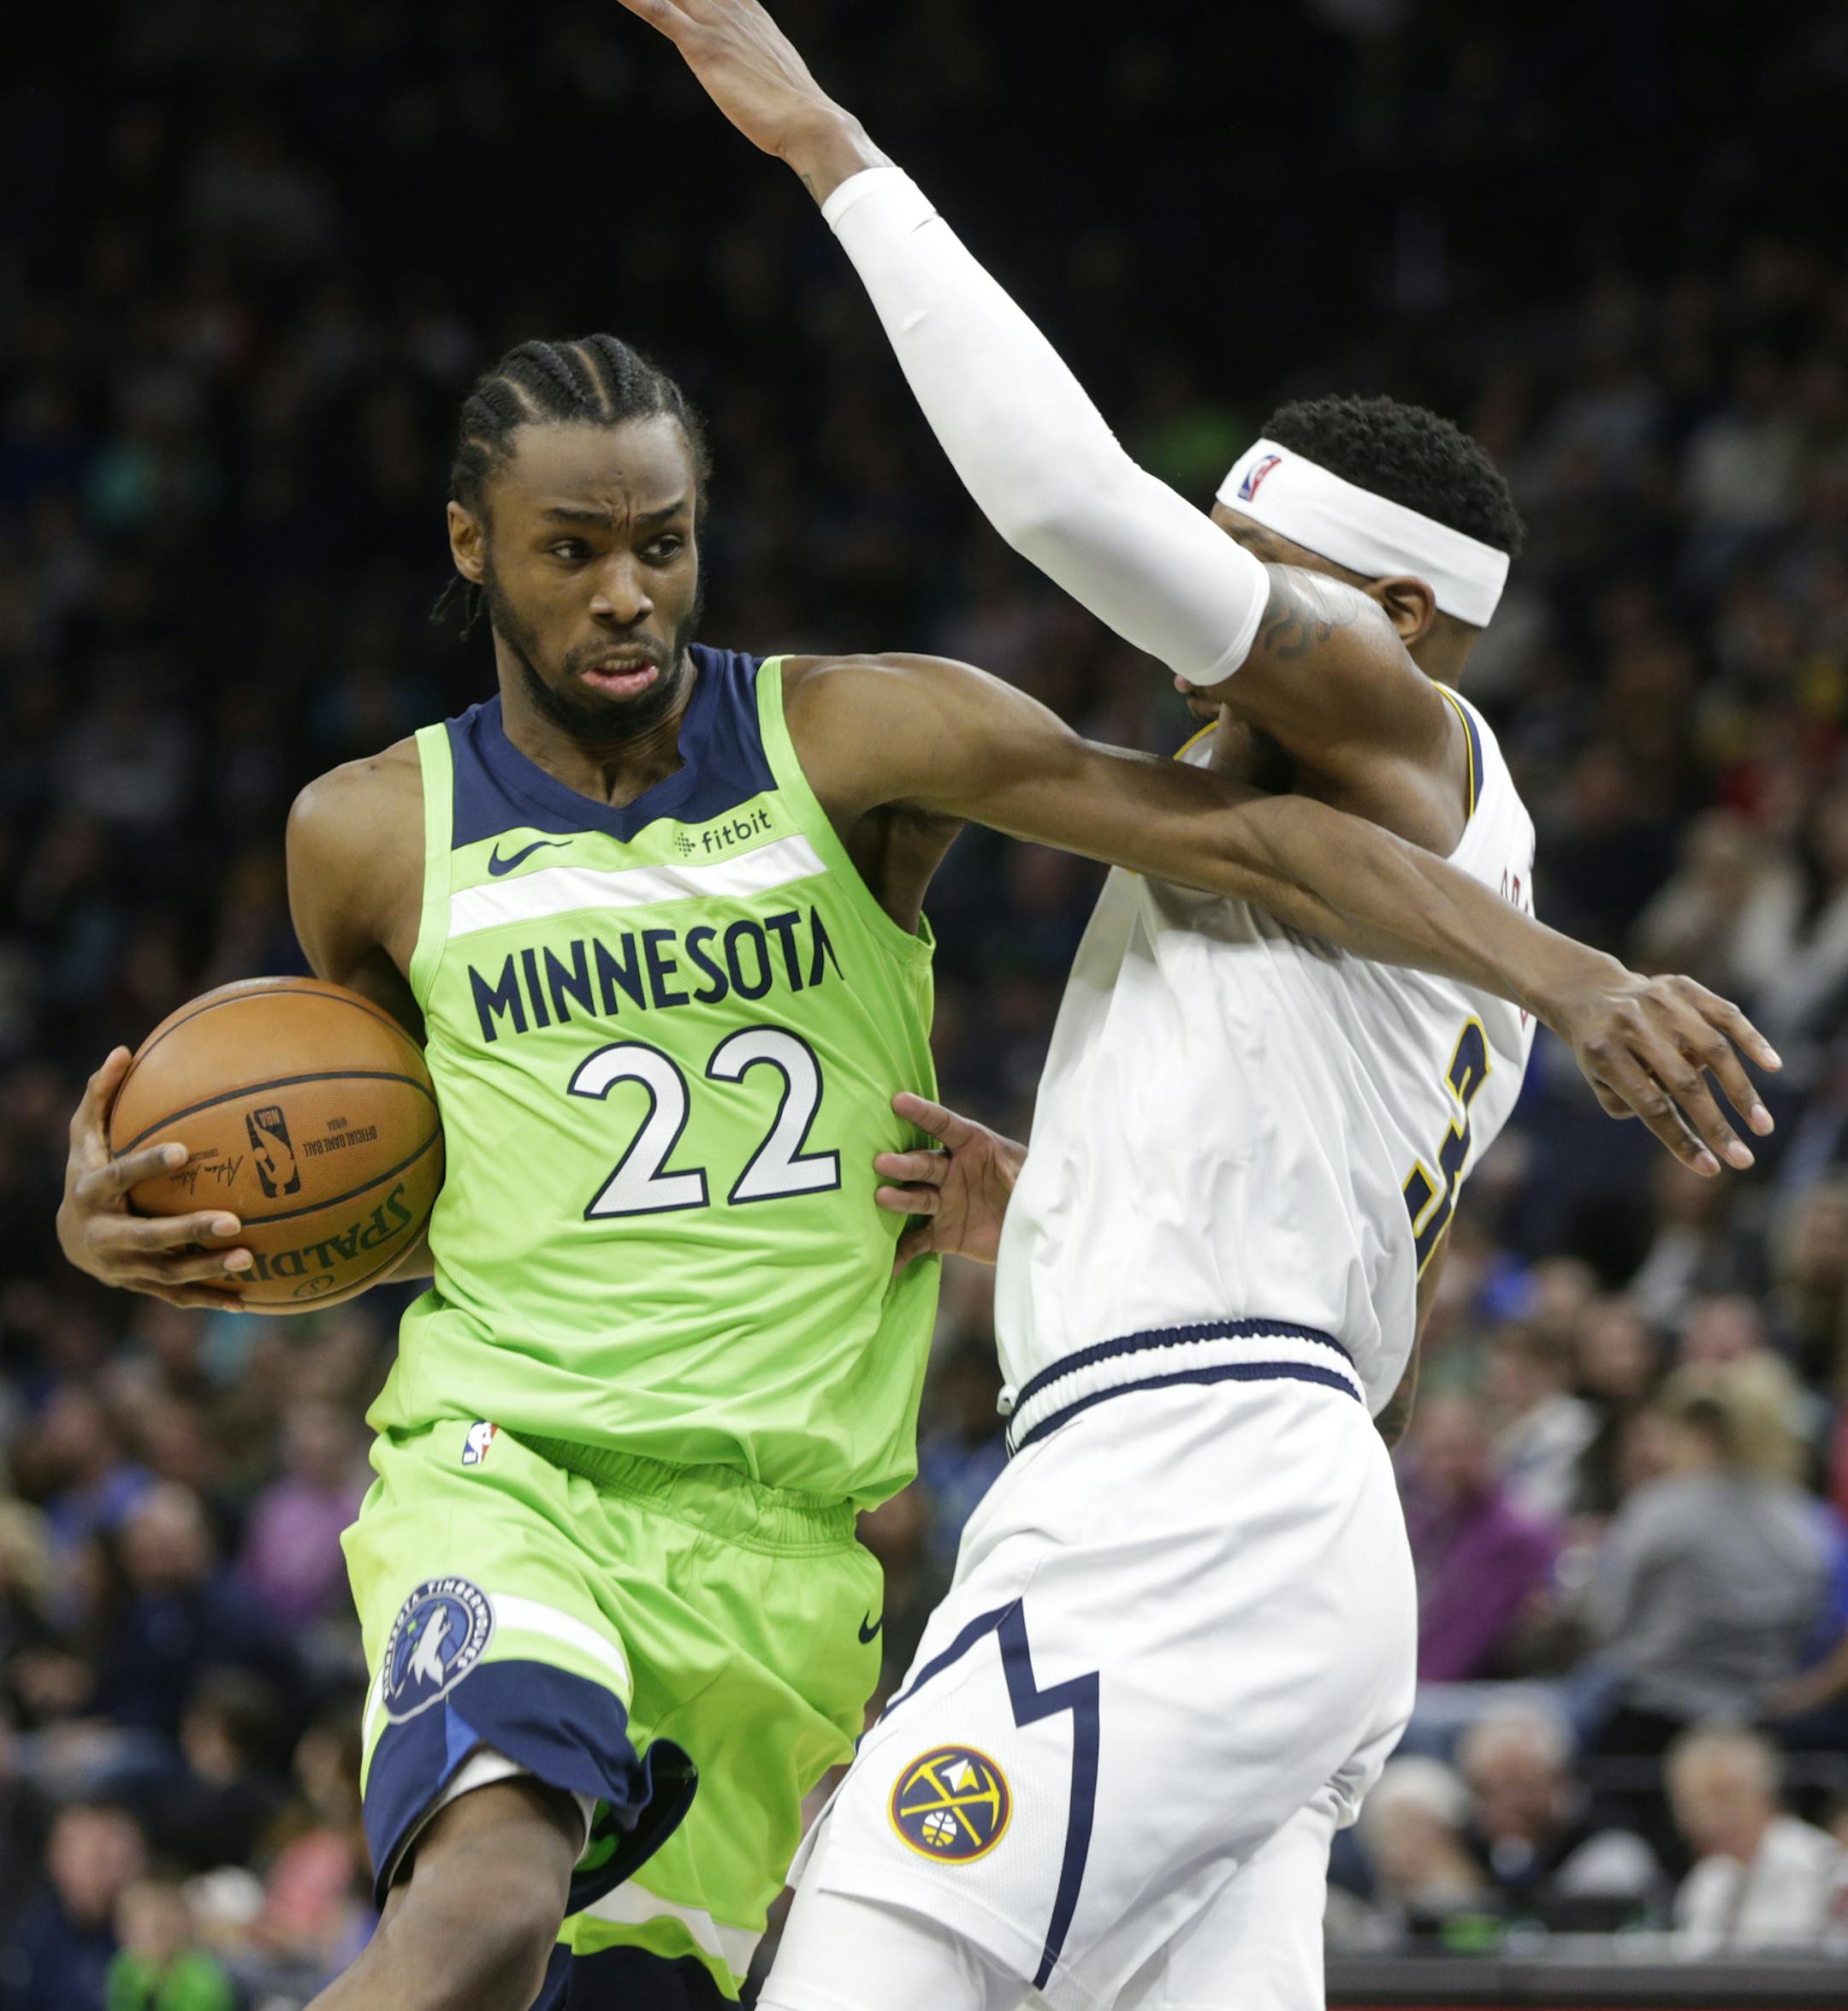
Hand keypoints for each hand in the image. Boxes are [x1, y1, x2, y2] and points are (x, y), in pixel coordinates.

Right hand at [57, 1048, 253, 1309]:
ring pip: (168, 1272)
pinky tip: (250, 1299)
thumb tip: (123, 1051)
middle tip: (235, 1219)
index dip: (148, 1164)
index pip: (119, 1176)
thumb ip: (101, 1096)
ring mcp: (125, 1267)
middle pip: (149, 1237)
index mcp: (91, 1193)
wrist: (73, 1238)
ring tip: (250, 1258)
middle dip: (189, 1230)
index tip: (184, 1150)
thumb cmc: (88, 1172)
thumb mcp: (85, 1136)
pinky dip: (211, 1298)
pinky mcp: (144, 1286)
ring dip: (208, 1268)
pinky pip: (179, 1296)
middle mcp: (106, 1236)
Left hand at [614, 0, 884, 199]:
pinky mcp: (703, 47)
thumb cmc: (799, 111)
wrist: (809, 121)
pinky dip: (636, 0)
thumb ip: (761, 68)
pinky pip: (659, 12)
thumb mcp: (777, 78)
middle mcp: (732, 9)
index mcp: (750, 13)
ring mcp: (716, 24)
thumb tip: (768, 87)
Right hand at [874, 1092, 1025, 1272]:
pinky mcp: (943, 1233)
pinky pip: (917, 1242)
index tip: (898, 1101)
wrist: (1035, 1230)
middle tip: (882, 1162)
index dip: (923, 1113)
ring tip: (881, 1198)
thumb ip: (1019, 1172)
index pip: (945, 1125)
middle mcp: (952, 1171)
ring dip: (898, 1199)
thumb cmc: (1034, 1188)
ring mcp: (944, 1202)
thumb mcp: (1031, 1175)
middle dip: (903, 1164)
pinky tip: (885, 1263)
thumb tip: (1016, 1176)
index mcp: (973, 1146)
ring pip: (916, 1199)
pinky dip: (900, 1252)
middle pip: (924, 1164)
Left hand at [1547, 966, 1779, 1176]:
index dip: (1681, 1140)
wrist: (1591, 992)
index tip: (1710, 1169)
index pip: (1650, 1106)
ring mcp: (1660, 1002)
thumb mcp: (1599, 1080)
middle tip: (1744, 1160)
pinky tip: (1773, 1066)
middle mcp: (1632, 1025)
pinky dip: (1751, 1039)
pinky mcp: (1683, 987)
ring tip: (1762, 1126)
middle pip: (1684, 1083)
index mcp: (1604, 1053)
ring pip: (1713, 1050)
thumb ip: (1633, 1103)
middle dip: (1716, 1126)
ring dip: (1742, 1092)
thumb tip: (1676, 1119)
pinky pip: (1725, 1014)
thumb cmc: (1603, 1049)